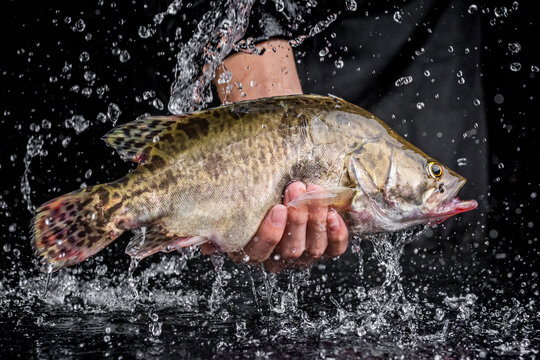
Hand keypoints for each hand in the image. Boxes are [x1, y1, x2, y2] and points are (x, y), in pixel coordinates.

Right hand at [201, 182, 348, 271]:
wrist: (293, 189)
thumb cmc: (260, 194)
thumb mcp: (238, 202)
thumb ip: (218, 215)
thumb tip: (186, 238)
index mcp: (253, 250)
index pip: (257, 252)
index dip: (269, 233)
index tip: (277, 208)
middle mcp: (279, 258)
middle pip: (288, 250)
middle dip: (296, 220)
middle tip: (297, 190)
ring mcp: (305, 255)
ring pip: (312, 249)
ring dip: (314, 220)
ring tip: (315, 193)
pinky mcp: (327, 248)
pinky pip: (334, 250)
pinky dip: (336, 234)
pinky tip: (333, 214)